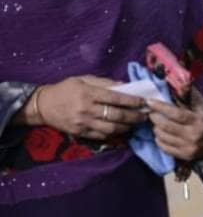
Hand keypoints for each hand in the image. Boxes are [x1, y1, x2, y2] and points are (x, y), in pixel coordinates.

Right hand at [22, 75, 147, 138]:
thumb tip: (126, 86)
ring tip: (136, 123)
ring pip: (112, 128)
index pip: (116, 98)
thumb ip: (104, 82)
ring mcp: (84, 123)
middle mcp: (87, 109)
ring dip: (128, 127)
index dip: (133, 101)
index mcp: (88, 93)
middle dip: (135, 116)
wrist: (42, 105)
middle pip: (117, 115)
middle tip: (145, 116)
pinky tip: (123, 130)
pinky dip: (115, 134)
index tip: (145, 102)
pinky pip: (103, 136)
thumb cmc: (65, 89)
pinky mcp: (81, 133)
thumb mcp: (83, 80)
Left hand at [147, 87, 202, 161]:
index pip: (176, 114)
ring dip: (156, 128)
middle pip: (166, 126)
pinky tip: (161, 133)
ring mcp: (189, 147)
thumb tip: (180, 81)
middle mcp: (194, 135)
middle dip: (154, 117)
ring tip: (157, 122)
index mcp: (199, 121)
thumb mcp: (200, 104)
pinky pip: (164, 147)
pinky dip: (159, 139)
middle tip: (151, 112)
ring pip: (162, 137)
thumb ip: (188, 93)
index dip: (160, 107)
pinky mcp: (185, 155)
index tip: (150, 101)